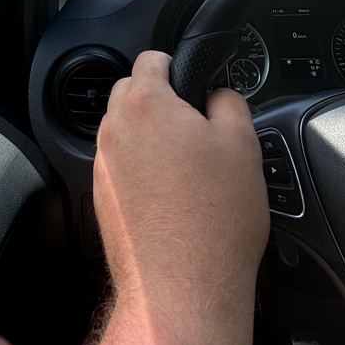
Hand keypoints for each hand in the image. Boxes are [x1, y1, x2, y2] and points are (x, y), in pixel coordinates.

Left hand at [89, 51, 268, 344]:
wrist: (181, 286)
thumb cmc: (213, 219)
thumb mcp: (243, 144)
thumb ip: (229, 102)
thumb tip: (219, 95)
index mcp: (145, 105)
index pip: (151, 58)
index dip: (177, 65)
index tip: (192, 81)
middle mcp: (114, 132)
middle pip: (130, 92)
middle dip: (159, 99)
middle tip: (195, 125)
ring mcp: (102, 167)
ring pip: (123, 131)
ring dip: (148, 135)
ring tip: (186, 165)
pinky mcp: (101, 198)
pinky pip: (119, 166)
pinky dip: (139, 167)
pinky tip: (169, 191)